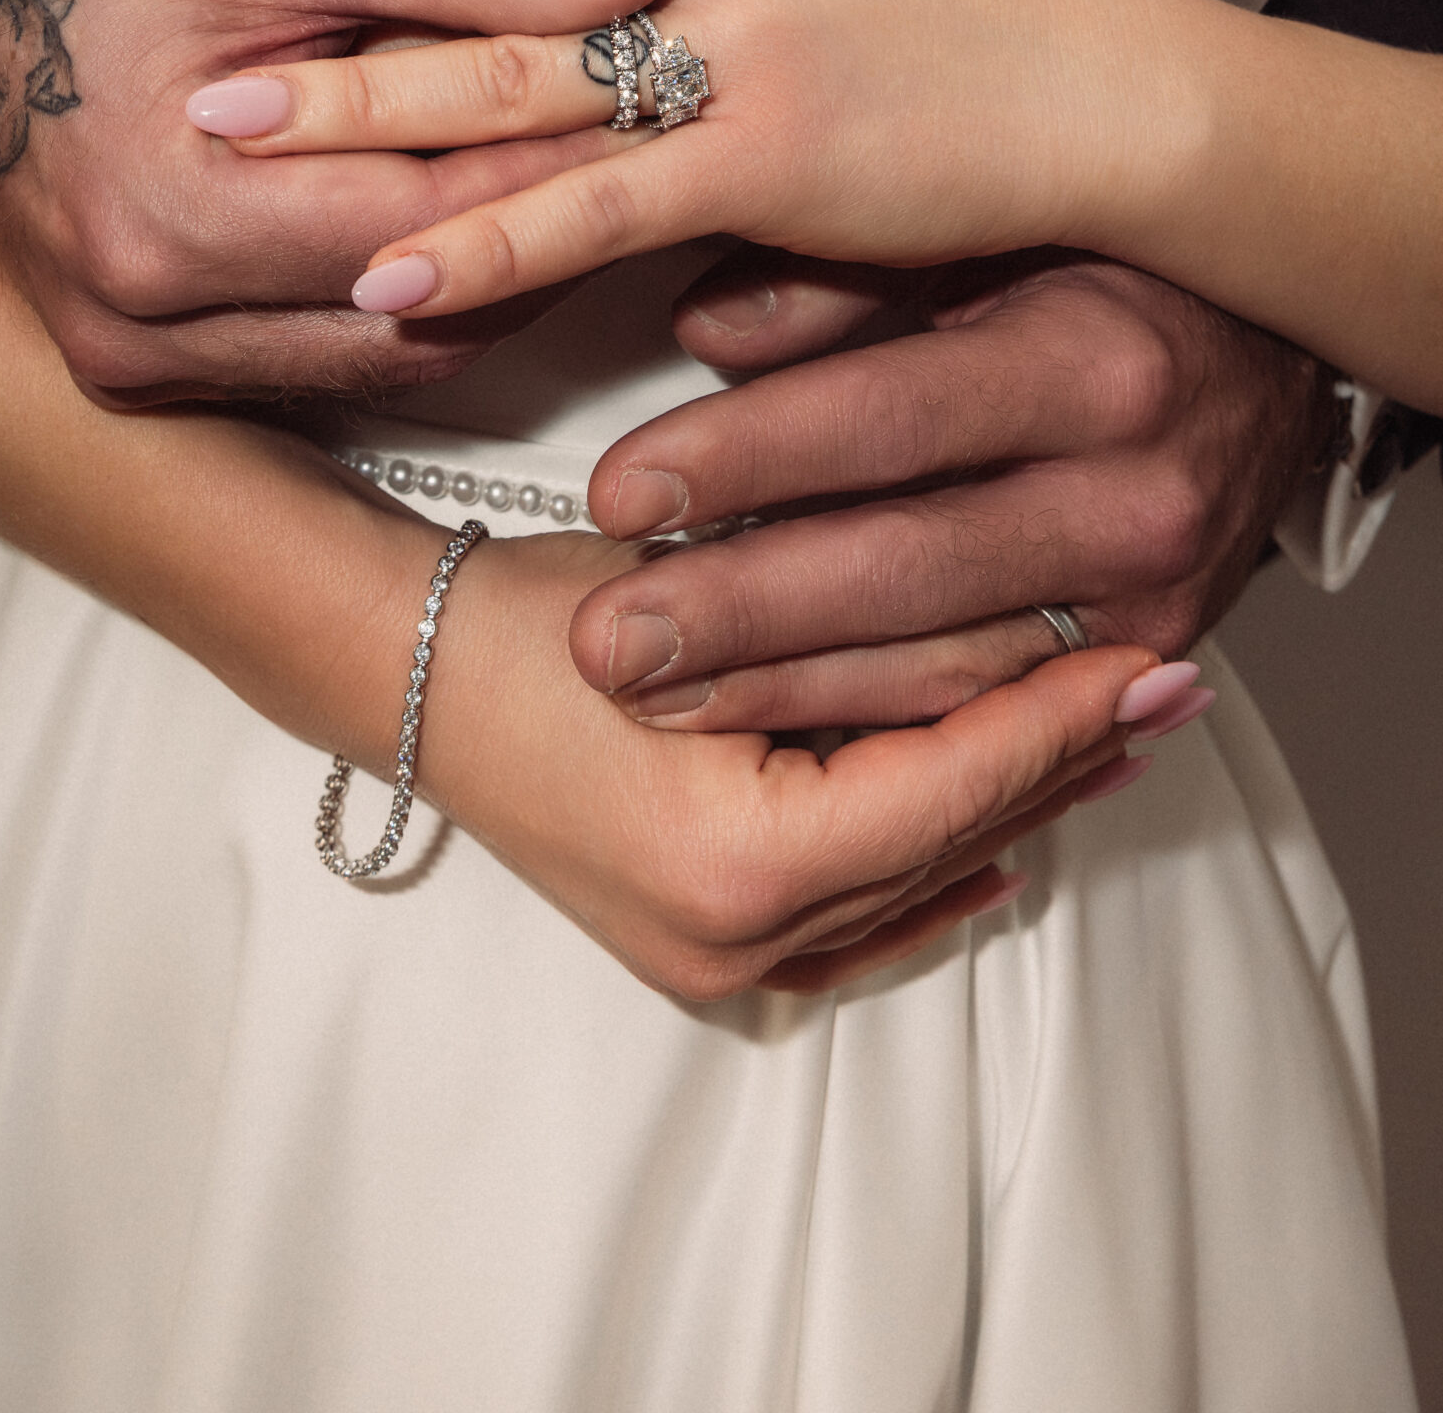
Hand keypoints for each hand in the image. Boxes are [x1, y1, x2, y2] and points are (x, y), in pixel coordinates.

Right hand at [0, 0, 677, 400]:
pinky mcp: (127, 360)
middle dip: (534, 233)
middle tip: (647, 162)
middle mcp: (137, 318)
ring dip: (474, 281)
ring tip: (572, 192)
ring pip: (372, 359)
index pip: (428, 225)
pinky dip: (394, 303)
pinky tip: (461, 228)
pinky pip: (309, 361)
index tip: (662, 113)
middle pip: (408, 313)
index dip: (560, 169)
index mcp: (169, 216)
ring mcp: (124, 353)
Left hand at [191, 0, 1164, 316]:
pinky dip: (486, 241)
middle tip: (181, 68)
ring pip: (511, 82)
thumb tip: (505, 20)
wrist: (1080, 80)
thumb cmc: (915, 22)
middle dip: (324, 32)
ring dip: (362, 122)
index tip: (260, 14)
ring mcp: (734, 30)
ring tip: (230, 151)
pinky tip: (392, 280)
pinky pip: (599, 197)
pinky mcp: (774, 137)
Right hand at [415, 526, 1172, 997]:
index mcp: (738, 861)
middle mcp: (732, 937)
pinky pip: (852, 929)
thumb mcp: (717, 604)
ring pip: (909, 881)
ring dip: (1005, 807)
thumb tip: (1027, 634)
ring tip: (1104, 742)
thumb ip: (868, 638)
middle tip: (1164, 688)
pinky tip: (1000, 844)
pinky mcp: (696, 949)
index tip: (1148, 660)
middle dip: (1057, 761)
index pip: (951, 787)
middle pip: (947, 842)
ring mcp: (711, 960)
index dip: (1059, 720)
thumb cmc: (538, 615)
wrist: (402, 667)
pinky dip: (929, 877)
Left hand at [558, 249, 1334, 731]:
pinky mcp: (1151, 652)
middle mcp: (1138, 492)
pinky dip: (873, 719)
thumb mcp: (981, 233)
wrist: (1272, 347)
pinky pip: (990, 700)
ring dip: (787, 689)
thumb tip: (701, 332)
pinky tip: (766, 720)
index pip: (886, 422)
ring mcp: (1155, 593)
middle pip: (905, 569)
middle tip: (607, 641)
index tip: (616, 496)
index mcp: (1093, 362)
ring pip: (942, 665)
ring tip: (652, 693)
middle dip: (741, 613)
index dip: (743, 463)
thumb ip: (842, 279)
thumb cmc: (1100, 263)